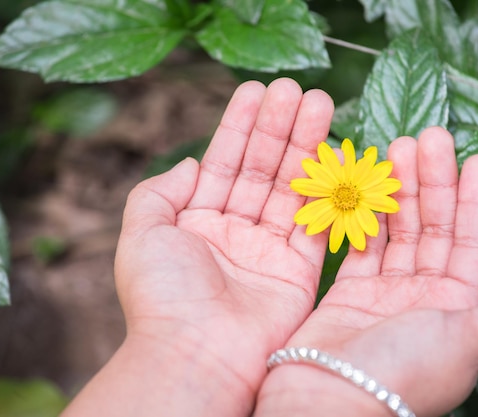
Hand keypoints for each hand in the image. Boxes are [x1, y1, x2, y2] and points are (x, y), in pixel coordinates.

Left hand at [63, 78, 333, 415]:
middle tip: (296, 89)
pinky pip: (316, 222)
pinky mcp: (299, 270)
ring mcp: (269, 250)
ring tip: (321, 103)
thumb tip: (193, 162)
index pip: (224, 161)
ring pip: (292, 187)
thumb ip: (158, 192)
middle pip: (263, 168)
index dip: (240, 125)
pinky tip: (335, 154)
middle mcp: (235, 231)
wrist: (195, 354)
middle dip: (279, 128)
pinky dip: (327, 190)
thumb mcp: (141, 233)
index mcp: (198, 221)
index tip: (256, 90)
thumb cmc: (162, 296)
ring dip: (307, 145)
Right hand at [254, 127, 477, 416]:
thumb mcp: (464, 342)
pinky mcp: (351, 291)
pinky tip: (366, 186)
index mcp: (459, 308)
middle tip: (430, 138)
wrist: (328, 400)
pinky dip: (365, 216)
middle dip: (434, 183)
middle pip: (435, 228)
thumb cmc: (402, 374)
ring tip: (398, 149)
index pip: (473, 243)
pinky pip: (362, 245)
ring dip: (399, 191)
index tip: (476, 160)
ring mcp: (387, 292)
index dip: (476, 201)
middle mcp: (426, 297)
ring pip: (398, 231)